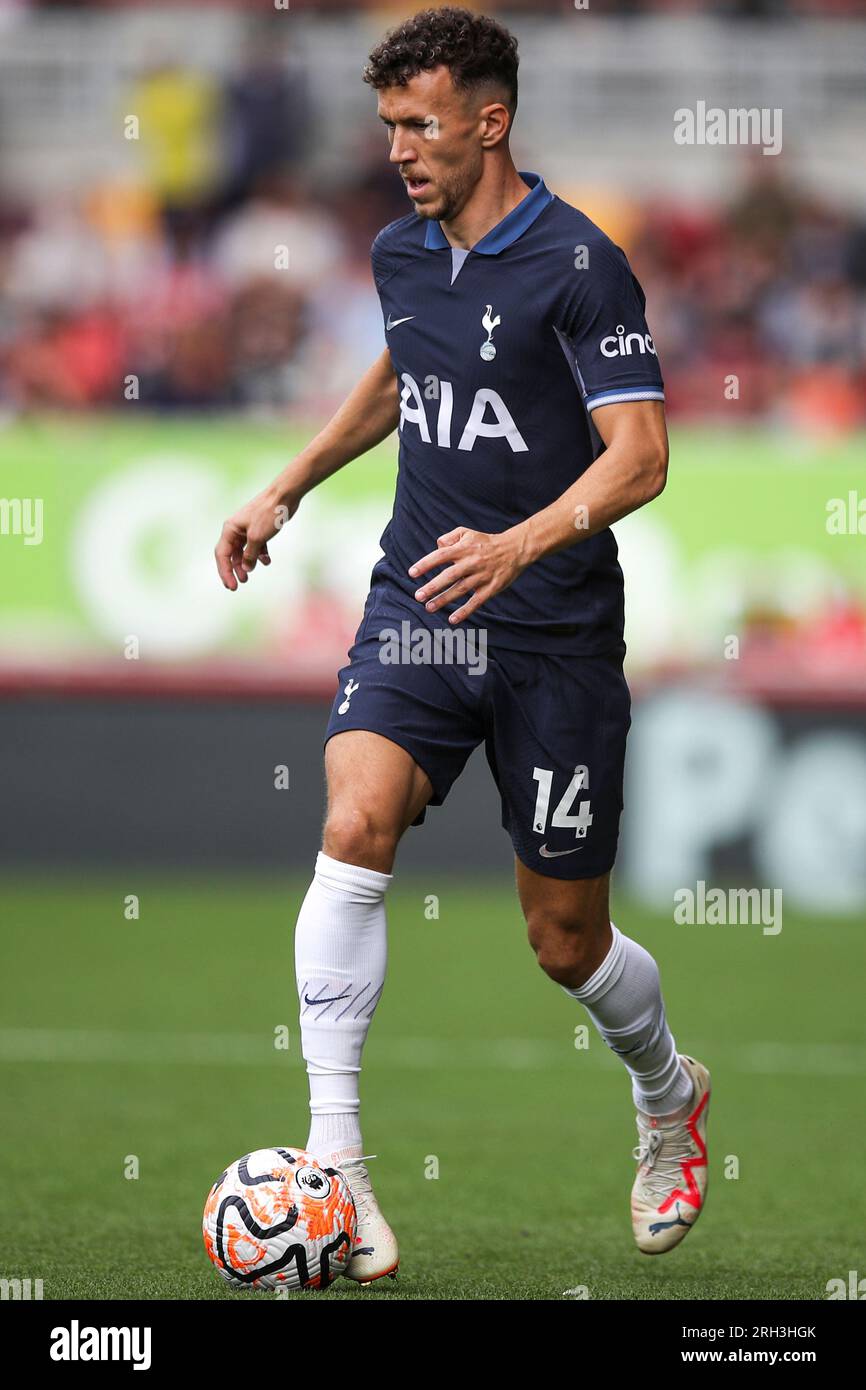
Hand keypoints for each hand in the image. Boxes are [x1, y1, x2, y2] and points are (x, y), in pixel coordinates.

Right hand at [215, 487, 297, 589]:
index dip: (225, 572)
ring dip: (246, 564)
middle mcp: (236, 529)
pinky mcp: (260, 529)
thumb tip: (246, 569)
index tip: (231, 586)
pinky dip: (260, 555)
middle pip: (231, 555)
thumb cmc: (268, 514)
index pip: (222, 555)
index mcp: (230, 529)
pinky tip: (266, 561)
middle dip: (234, 570)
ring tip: (249, 576)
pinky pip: (256, 546)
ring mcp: (248, 529)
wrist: (284, 497)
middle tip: (238, 585)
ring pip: (244, 551)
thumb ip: (250, 555)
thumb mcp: (257, 537)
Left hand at [408, 525, 528, 624]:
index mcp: (464, 549)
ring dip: (444, 600)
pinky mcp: (491, 588)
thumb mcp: (467, 532)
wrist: (514, 550)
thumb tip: (436, 547)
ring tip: (429, 608)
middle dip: (432, 586)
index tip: (412, 573)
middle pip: (449, 576)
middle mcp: (472, 562)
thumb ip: (449, 538)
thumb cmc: (485, 542)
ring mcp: (482, 576)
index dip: (426, 564)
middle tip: (418, 595)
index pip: (441, 555)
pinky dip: (465, 611)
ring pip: (460, 589)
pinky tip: (452, 619)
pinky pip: (476, 601)